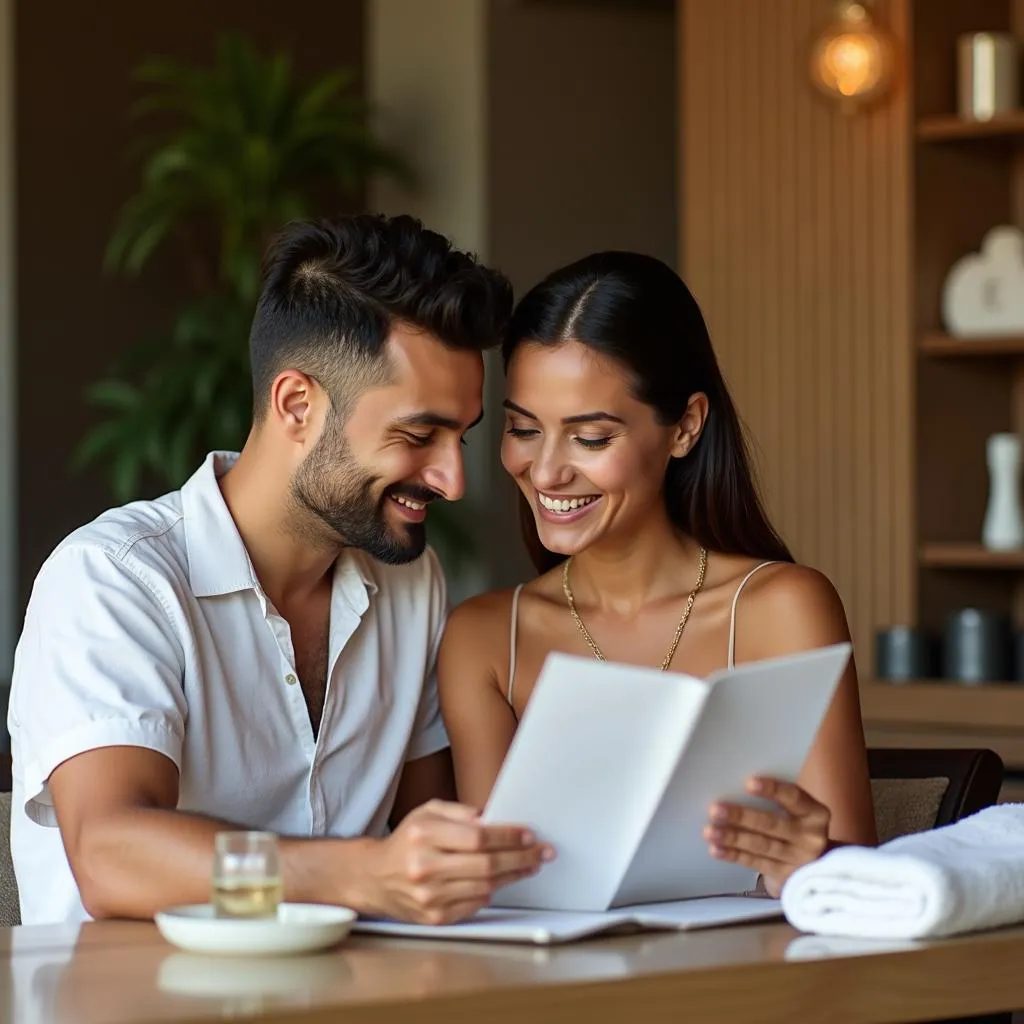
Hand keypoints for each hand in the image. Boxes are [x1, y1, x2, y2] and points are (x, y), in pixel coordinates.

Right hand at [367, 799, 553, 924]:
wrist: (374, 877)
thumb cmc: (407, 841)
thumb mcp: (427, 812)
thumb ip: (460, 811)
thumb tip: (494, 818)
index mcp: (424, 835)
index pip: (477, 837)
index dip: (508, 837)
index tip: (529, 835)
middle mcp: (425, 866)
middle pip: (486, 864)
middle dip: (521, 857)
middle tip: (542, 852)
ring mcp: (430, 896)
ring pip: (485, 886)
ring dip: (513, 875)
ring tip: (529, 865)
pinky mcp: (434, 917)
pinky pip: (475, 904)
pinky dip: (492, 892)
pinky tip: (502, 880)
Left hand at [704, 777, 830, 897]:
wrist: (815, 867)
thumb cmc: (796, 826)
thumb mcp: (797, 813)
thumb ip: (777, 801)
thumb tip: (735, 787)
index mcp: (815, 814)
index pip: (795, 797)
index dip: (772, 789)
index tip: (748, 783)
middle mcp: (810, 837)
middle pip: (772, 824)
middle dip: (741, 816)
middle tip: (715, 809)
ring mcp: (797, 859)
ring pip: (761, 846)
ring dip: (732, 838)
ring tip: (709, 830)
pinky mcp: (784, 876)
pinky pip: (755, 863)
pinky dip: (733, 855)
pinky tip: (716, 849)